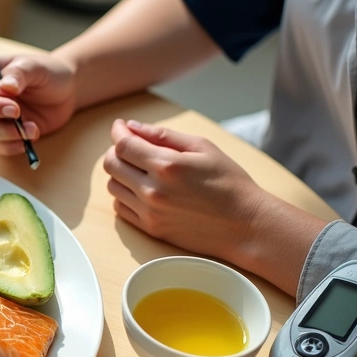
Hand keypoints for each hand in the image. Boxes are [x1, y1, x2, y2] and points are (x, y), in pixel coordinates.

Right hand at [0, 53, 76, 155]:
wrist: (66, 90)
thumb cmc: (48, 72)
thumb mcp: (36, 67)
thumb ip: (18, 74)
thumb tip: (4, 88)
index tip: (14, 109)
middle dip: (1, 125)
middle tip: (24, 122)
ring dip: (11, 136)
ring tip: (34, 130)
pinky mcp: (3, 132)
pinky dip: (13, 147)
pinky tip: (28, 141)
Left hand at [103, 119, 269, 260]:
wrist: (245, 224)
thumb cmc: (228, 182)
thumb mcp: (202, 148)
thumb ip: (163, 135)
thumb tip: (132, 127)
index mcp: (167, 166)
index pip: (123, 145)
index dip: (118, 132)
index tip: (121, 126)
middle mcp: (153, 190)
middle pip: (111, 165)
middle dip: (116, 150)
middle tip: (130, 146)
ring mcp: (150, 212)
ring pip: (113, 186)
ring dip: (120, 173)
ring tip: (138, 168)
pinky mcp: (151, 229)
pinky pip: (120, 208)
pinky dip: (124, 195)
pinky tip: (140, 188)